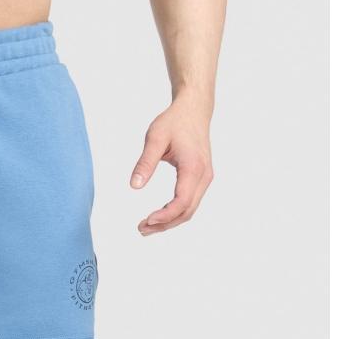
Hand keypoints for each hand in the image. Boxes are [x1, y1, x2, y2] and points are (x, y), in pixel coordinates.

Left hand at [130, 93, 213, 234]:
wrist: (194, 110)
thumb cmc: (175, 121)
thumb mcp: (155, 137)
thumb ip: (145, 162)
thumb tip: (134, 186)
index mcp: (193, 167)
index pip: (182, 202)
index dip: (165, 216)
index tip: (146, 220)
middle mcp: (203, 176)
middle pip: (186, 211)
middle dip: (164, 224)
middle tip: (140, 229)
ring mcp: (205, 178)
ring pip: (189, 210)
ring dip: (169, 222)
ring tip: (146, 226)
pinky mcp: (201, 178)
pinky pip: (189, 202)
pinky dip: (174, 213)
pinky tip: (158, 216)